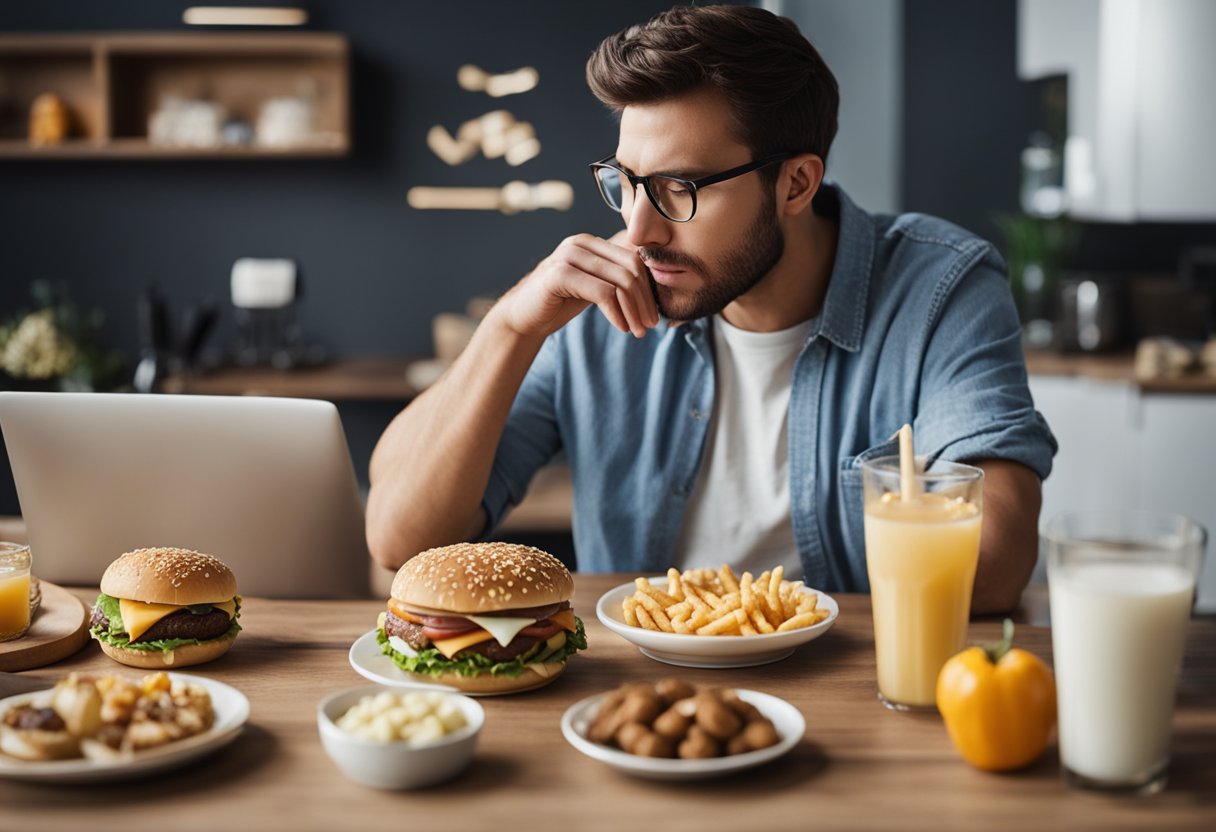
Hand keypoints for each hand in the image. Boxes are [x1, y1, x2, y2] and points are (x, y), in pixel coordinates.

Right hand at [494, 233, 659, 339]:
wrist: (523, 317)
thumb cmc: (560, 302)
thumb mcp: (593, 286)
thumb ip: (616, 277)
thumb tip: (656, 279)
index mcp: (591, 242)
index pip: (634, 257)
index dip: (650, 286)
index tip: (655, 312)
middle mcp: (580, 242)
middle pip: (631, 268)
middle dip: (646, 300)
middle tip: (651, 325)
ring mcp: (568, 256)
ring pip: (620, 280)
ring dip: (634, 310)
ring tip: (639, 331)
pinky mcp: (559, 275)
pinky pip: (602, 293)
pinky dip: (617, 313)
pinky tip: (621, 328)